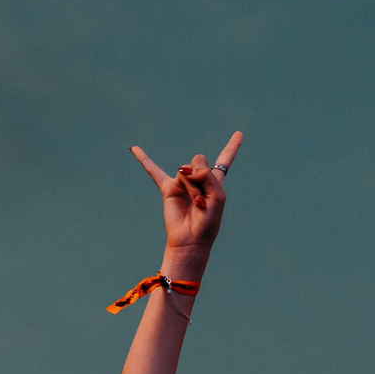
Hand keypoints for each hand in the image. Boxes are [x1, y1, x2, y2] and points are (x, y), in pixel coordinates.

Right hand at [131, 131, 242, 255]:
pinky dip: (144, 159)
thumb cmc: (208, 221)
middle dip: (201, 178)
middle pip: (200, 160)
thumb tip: (185, 169)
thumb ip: (207, 176)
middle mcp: (199, 178)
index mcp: (215, 180)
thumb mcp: (218, 196)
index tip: (239, 133)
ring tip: (194, 203)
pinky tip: (134, 148)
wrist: (191, 240)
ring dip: (192, 188)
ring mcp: (182, 183)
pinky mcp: (168, 189)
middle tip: (202, 199)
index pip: (224, 160)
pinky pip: (154, 171)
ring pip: (186, 171)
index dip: (232, 147)